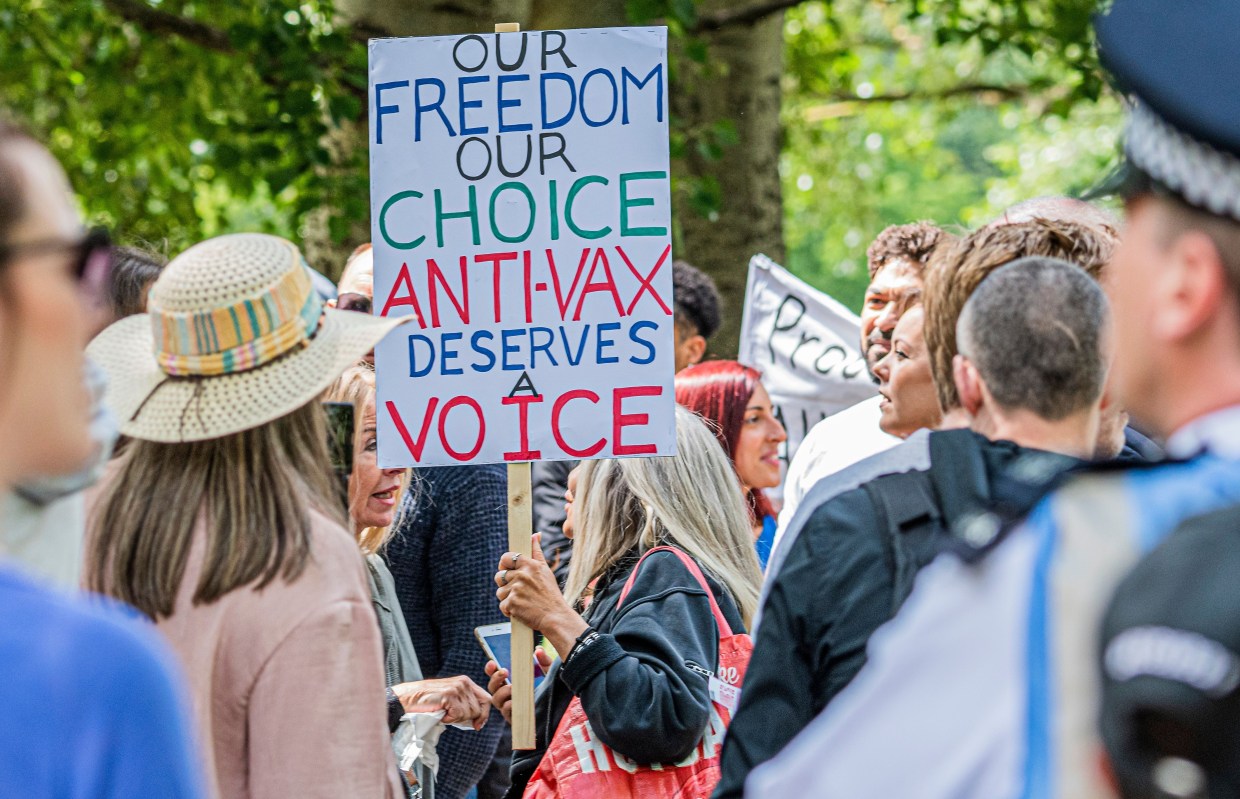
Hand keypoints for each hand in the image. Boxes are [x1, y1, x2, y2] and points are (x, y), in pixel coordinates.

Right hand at [391, 676, 489, 730]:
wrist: (408, 699)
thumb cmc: (428, 703)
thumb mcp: (451, 701)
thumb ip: (466, 705)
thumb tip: (480, 721)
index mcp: (466, 682)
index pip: (486, 699)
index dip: (484, 714)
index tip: (478, 725)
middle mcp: (464, 683)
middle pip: (479, 709)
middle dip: (468, 718)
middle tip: (452, 717)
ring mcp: (457, 688)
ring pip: (469, 713)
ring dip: (456, 718)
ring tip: (444, 712)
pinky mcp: (449, 695)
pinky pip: (458, 714)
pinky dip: (449, 719)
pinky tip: (440, 713)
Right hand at [485, 647, 553, 725]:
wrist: (559, 708)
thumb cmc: (551, 690)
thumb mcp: (549, 672)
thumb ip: (544, 660)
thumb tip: (538, 649)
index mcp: (512, 682)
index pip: (496, 675)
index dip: (491, 669)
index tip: (492, 662)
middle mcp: (508, 694)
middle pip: (492, 687)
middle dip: (495, 678)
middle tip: (505, 672)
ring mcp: (510, 707)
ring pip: (496, 700)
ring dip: (502, 692)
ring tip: (512, 687)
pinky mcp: (514, 718)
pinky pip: (505, 712)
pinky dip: (508, 706)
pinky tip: (514, 701)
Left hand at [495, 535, 586, 651]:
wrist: (555, 616)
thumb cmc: (551, 594)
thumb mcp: (545, 570)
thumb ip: (537, 551)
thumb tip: (535, 534)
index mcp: (530, 565)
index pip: (505, 558)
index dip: (504, 565)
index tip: (508, 571)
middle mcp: (522, 575)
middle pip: (499, 576)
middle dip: (506, 585)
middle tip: (519, 591)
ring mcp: (516, 589)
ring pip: (499, 592)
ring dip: (507, 598)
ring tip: (522, 601)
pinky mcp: (512, 603)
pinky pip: (502, 605)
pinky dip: (509, 610)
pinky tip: (521, 610)